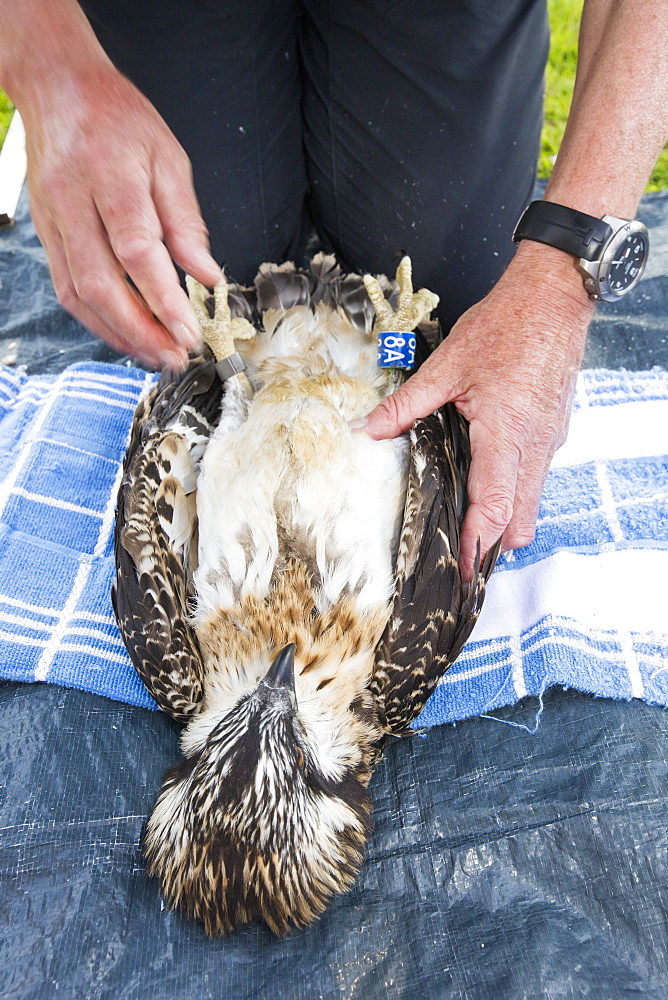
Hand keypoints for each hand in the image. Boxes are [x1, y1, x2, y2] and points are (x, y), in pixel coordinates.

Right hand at [23, 62, 221, 368]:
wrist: (57, 87)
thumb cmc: (117, 117)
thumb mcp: (168, 156)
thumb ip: (187, 220)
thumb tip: (207, 275)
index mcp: (111, 176)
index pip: (137, 251)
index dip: (163, 299)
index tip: (190, 332)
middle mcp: (73, 202)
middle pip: (102, 283)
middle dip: (142, 330)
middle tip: (175, 356)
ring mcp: (53, 221)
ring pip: (79, 294)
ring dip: (119, 334)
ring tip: (155, 355)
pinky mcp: (46, 235)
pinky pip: (67, 288)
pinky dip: (97, 320)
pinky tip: (125, 336)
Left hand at [359, 243, 595, 578]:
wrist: (554, 298)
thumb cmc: (506, 326)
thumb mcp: (446, 366)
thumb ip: (404, 406)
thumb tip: (365, 430)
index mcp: (507, 434)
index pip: (495, 507)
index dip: (477, 544)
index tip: (461, 572)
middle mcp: (535, 447)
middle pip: (520, 520)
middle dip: (492, 546)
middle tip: (461, 561)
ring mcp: (549, 443)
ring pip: (531, 502)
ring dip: (504, 519)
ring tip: (468, 526)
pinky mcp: (553, 434)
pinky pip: (535, 479)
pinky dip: (513, 492)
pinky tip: (484, 481)